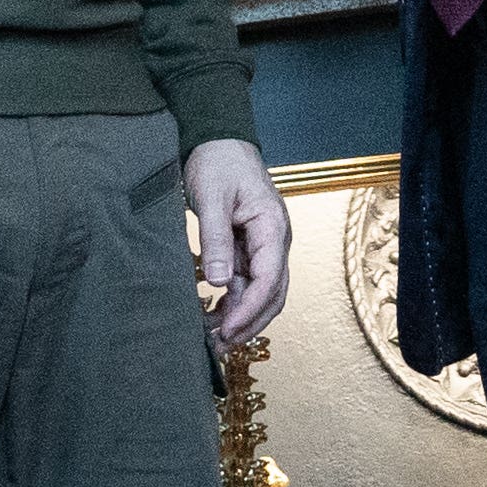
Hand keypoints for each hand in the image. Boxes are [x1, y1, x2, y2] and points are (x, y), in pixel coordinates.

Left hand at [186, 139, 288, 346]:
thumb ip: (216, 239)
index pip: (269, 279)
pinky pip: (247, 282)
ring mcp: (264, 246)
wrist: (220, 141)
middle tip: (220, 346)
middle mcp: (275, 241)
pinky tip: (213, 315)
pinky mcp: (250, 248)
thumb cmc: (218, 162)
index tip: (228, 329)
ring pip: (260, 292)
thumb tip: (218, 282)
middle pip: (273, 293)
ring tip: (212, 338)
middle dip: (250, 323)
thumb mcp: (212, 198)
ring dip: (240, 317)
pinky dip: (233, 302)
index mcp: (272, 227)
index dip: (250, 309)